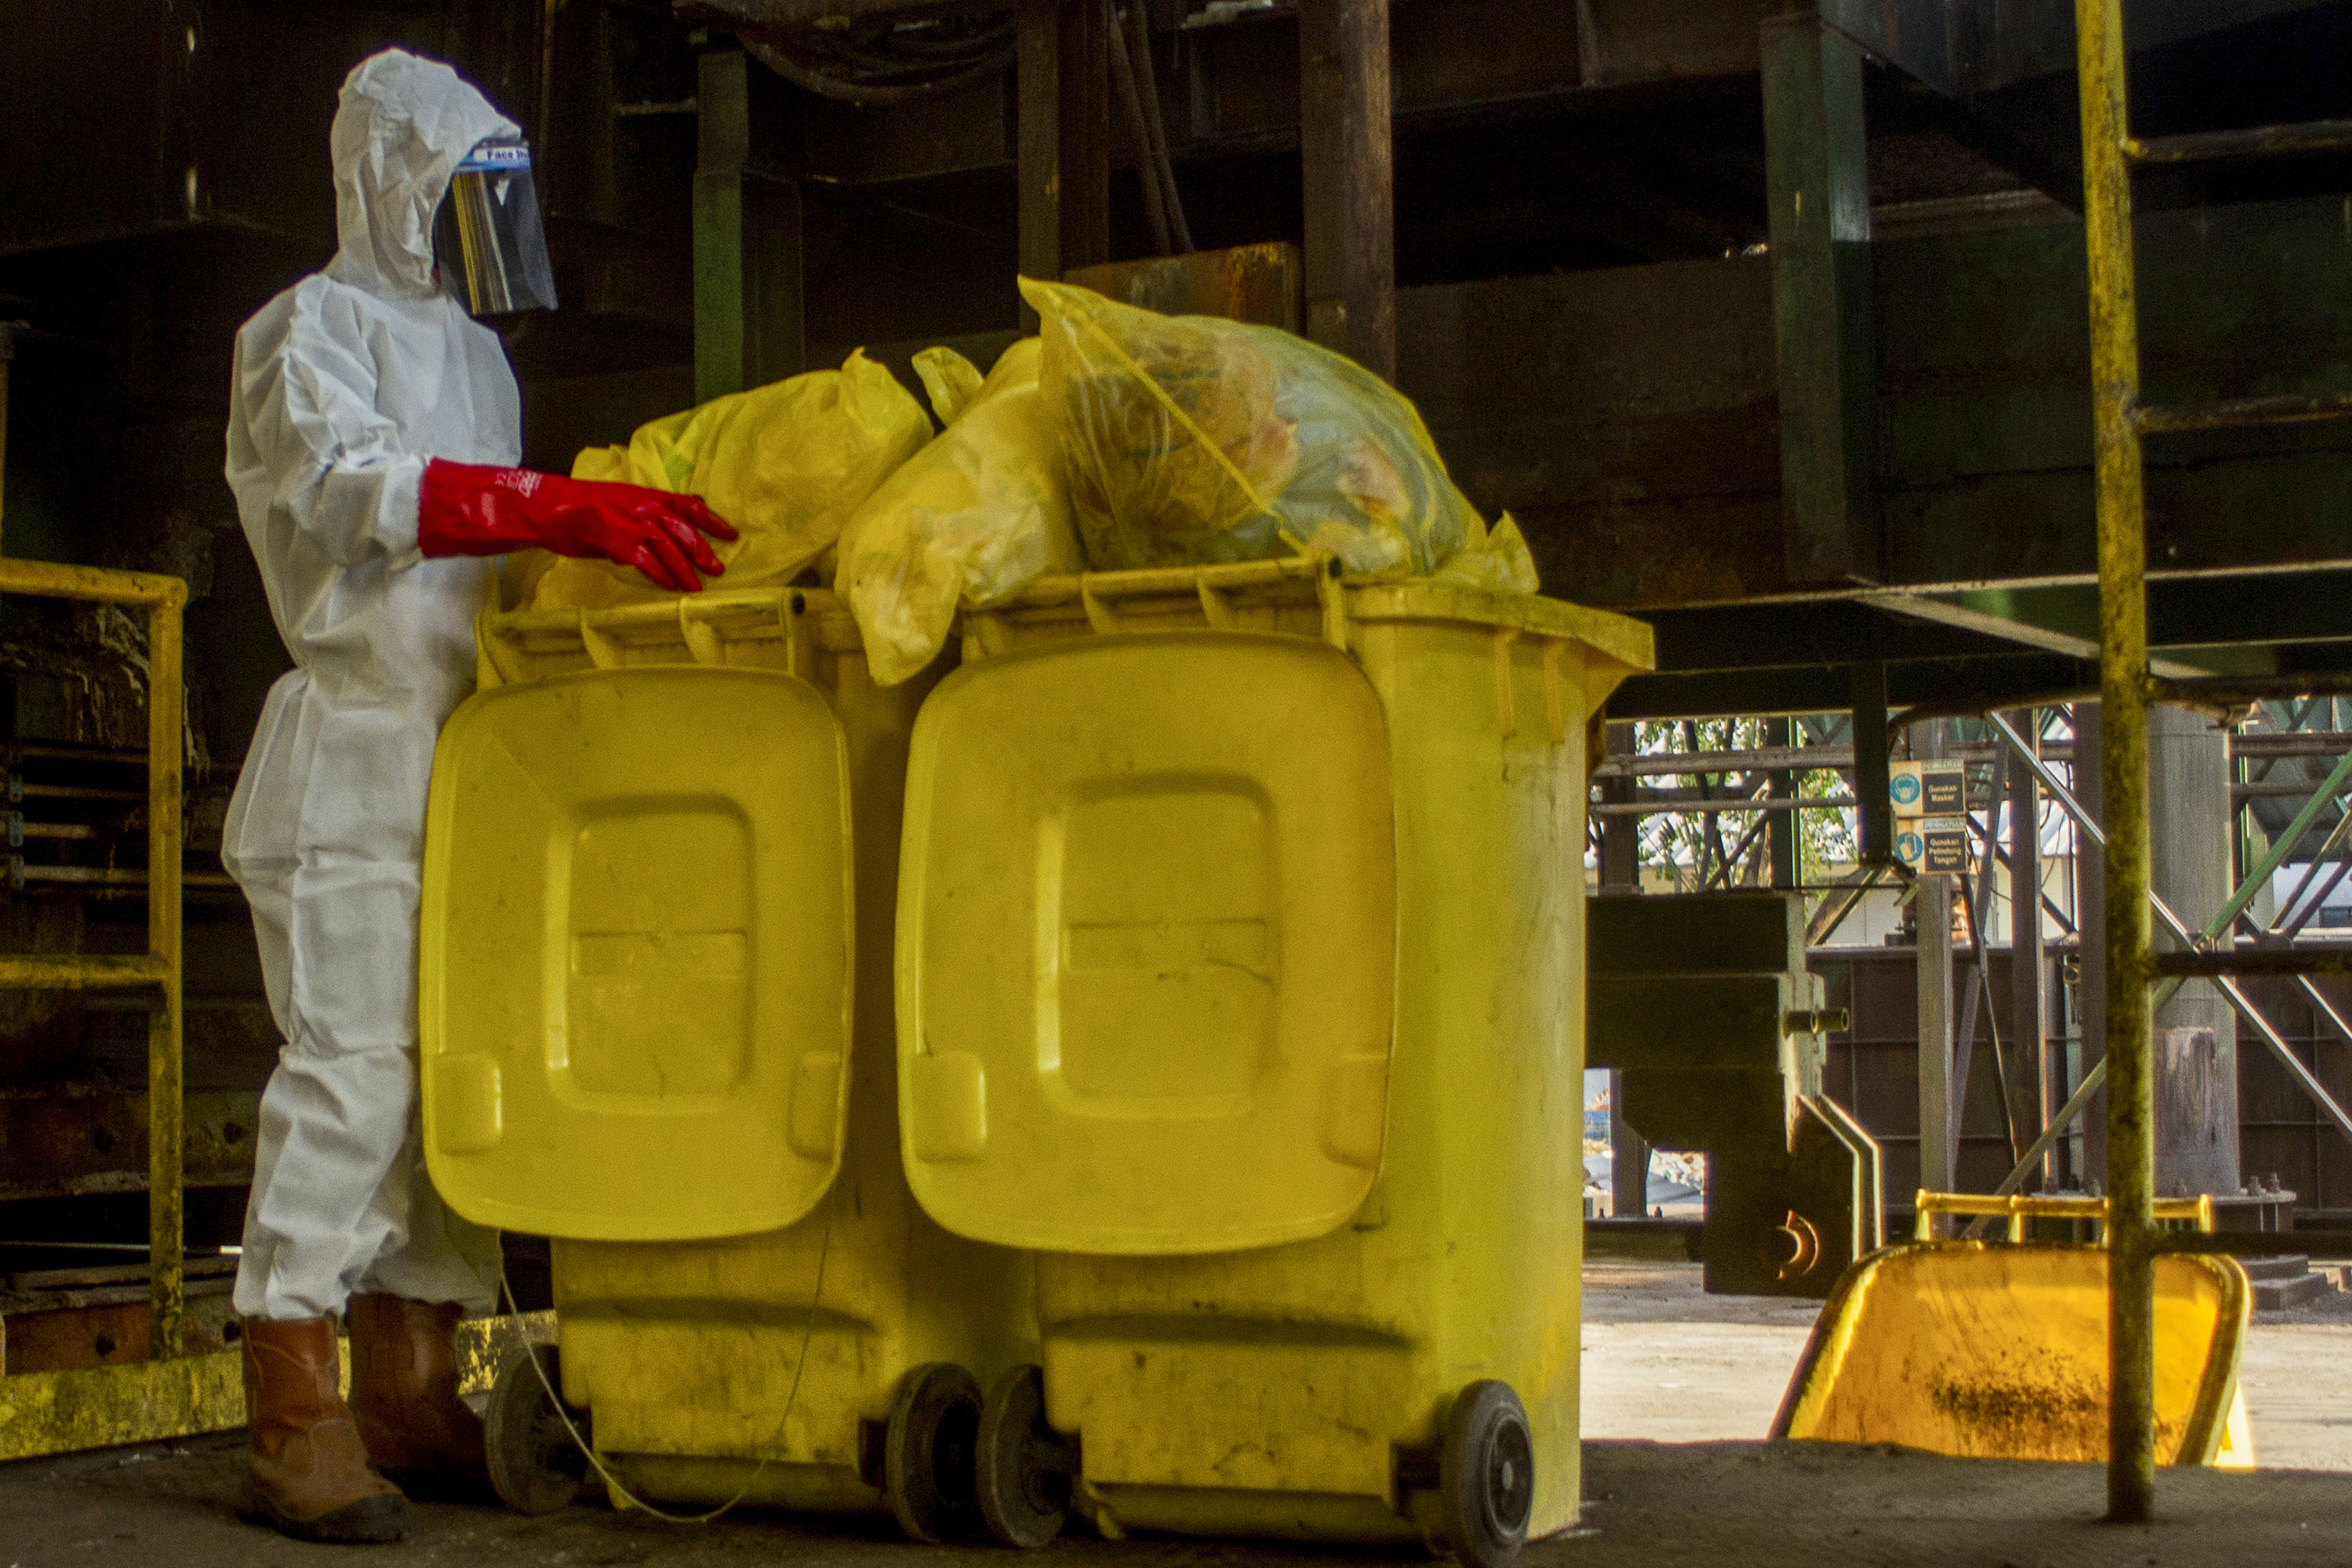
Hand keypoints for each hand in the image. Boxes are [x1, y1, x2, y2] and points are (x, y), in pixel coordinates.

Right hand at [417, 460, 738, 591]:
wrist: (547, 508)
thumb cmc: (584, 507)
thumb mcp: (624, 502)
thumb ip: (651, 512)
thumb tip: (679, 520)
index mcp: (647, 495)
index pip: (689, 505)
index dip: (713, 519)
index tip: (732, 534)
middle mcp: (642, 505)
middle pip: (683, 528)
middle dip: (703, 550)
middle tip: (719, 568)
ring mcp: (628, 522)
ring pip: (667, 546)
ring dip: (684, 568)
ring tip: (696, 587)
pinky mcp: (613, 540)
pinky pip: (643, 560)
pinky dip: (659, 574)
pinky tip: (669, 587)